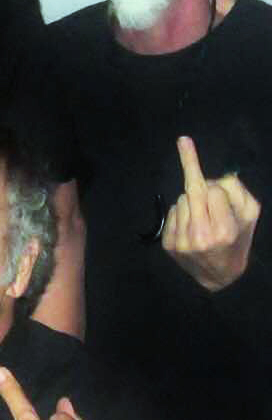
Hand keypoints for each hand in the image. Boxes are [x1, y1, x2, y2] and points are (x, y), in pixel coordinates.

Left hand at [162, 136, 260, 290]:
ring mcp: (182, 242)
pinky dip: (181, 214)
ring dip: (191, 203)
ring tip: (203, 218)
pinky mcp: (169, 245)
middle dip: (202, 188)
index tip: (185, 143)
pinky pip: (171, 213)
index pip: (213, 189)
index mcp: (225, 230)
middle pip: (193, 191)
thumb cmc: (238, 239)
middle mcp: (201, 237)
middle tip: (203, 186)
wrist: (220, 276)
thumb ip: (237, 191)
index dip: (217, 186)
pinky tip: (191, 227)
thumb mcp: (251, 215)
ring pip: (180, 201)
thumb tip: (215, 176)